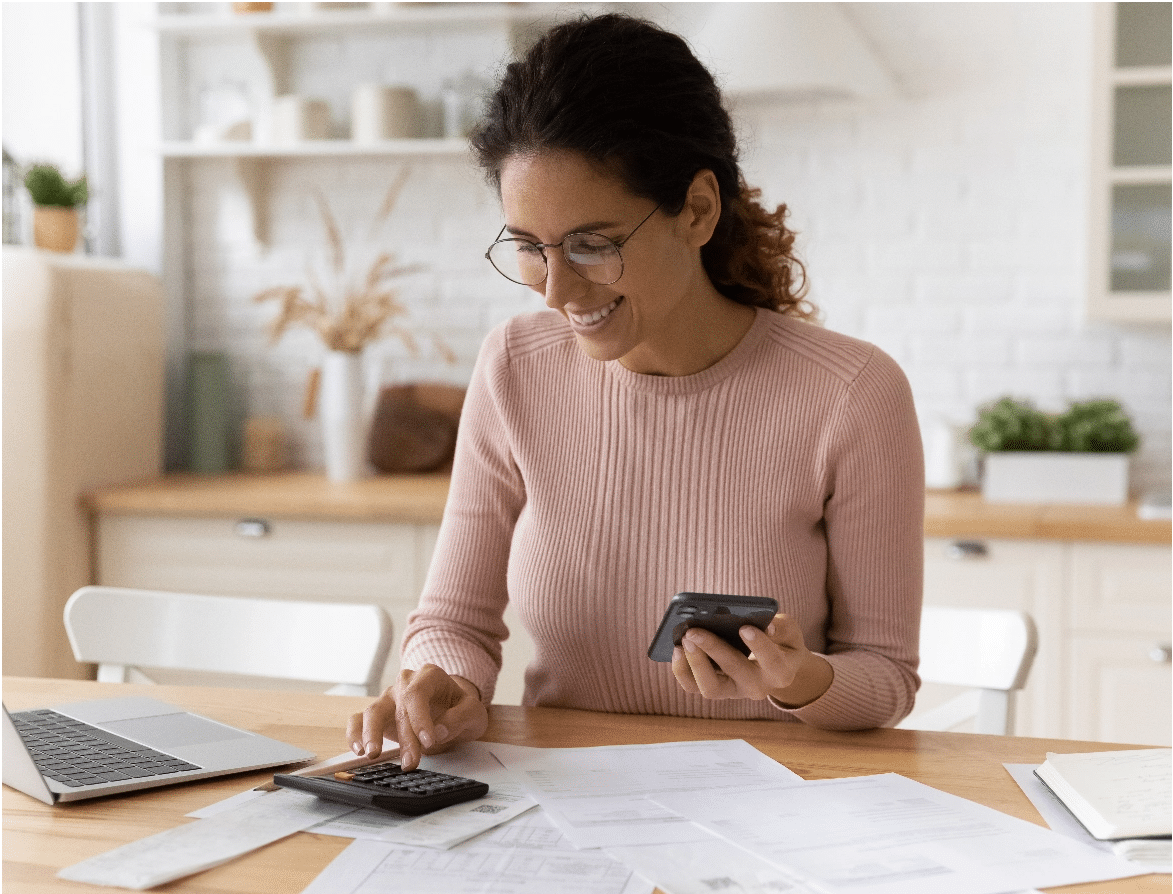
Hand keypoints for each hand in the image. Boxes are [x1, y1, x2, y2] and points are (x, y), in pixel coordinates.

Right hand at [346, 664, 488, 770]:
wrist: (451, 708)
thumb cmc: (460, 707)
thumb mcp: (473, 712)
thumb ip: (460, 718)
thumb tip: (439, 730)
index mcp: (429, 676)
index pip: (417, 693)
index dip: (420, 718)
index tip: (428, 741)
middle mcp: (405, 683)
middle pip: (398, 707)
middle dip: (404, 737)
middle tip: (411, 762)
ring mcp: (389, 698)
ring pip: (373, 712)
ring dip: (372, 735)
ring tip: (373, 754)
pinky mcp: (378, 715)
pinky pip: (358, 720)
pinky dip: (355, 734)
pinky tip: (359, 749)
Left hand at [670, 614, 832, 707]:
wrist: (774, 663)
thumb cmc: (780, 641)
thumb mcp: (789, 631)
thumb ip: (780, 627)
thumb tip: (765, 625)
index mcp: (781, 671)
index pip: (772, 661)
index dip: (759, 645)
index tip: (745, 627)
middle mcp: (757, 686)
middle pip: (735, 671)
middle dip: (713, 649)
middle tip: (694, 630)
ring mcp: (734, 691)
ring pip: (711, 687)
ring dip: (695, 663)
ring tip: (684, 639)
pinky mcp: (715, 690)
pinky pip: (693, 687)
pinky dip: (682, 670)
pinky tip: (677, 648)